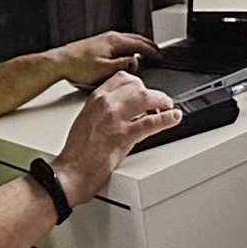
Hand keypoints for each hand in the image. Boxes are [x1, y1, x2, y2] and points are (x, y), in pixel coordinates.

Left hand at [46, 32, 158, 90]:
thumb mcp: (105, 69)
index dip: (153, 51)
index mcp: (114, 41)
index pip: (140, 44)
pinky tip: (129, 56)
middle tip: (159, 55)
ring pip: (128, 40)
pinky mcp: (99, 44)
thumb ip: (123, 65)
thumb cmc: (79, 66)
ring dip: (140, 46)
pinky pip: (121, 43)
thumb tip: (137, 63)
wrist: (60, 62)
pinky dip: (130, 47)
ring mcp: (104, 39)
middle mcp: (109, 37)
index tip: (161, 57)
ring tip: (148, 56)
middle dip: (149, 47)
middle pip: (136, 39)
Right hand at [52, 70, 182, 203]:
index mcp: (94, 99)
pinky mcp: (124, 136)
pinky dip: (166, 119)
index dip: (138, 83)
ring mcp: (115, 118)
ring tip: (168, 107)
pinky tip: (173, 118)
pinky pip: (150, 123)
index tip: (144, 90)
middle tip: (159, 102)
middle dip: (152, 92)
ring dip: (162, 101)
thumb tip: (121, 111)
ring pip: (145, 98)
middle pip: (136, 85)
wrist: (72, 169)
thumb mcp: (86, 120)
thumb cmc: (77, 150)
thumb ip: (103, 111)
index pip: (121, 78)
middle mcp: (104, 104)